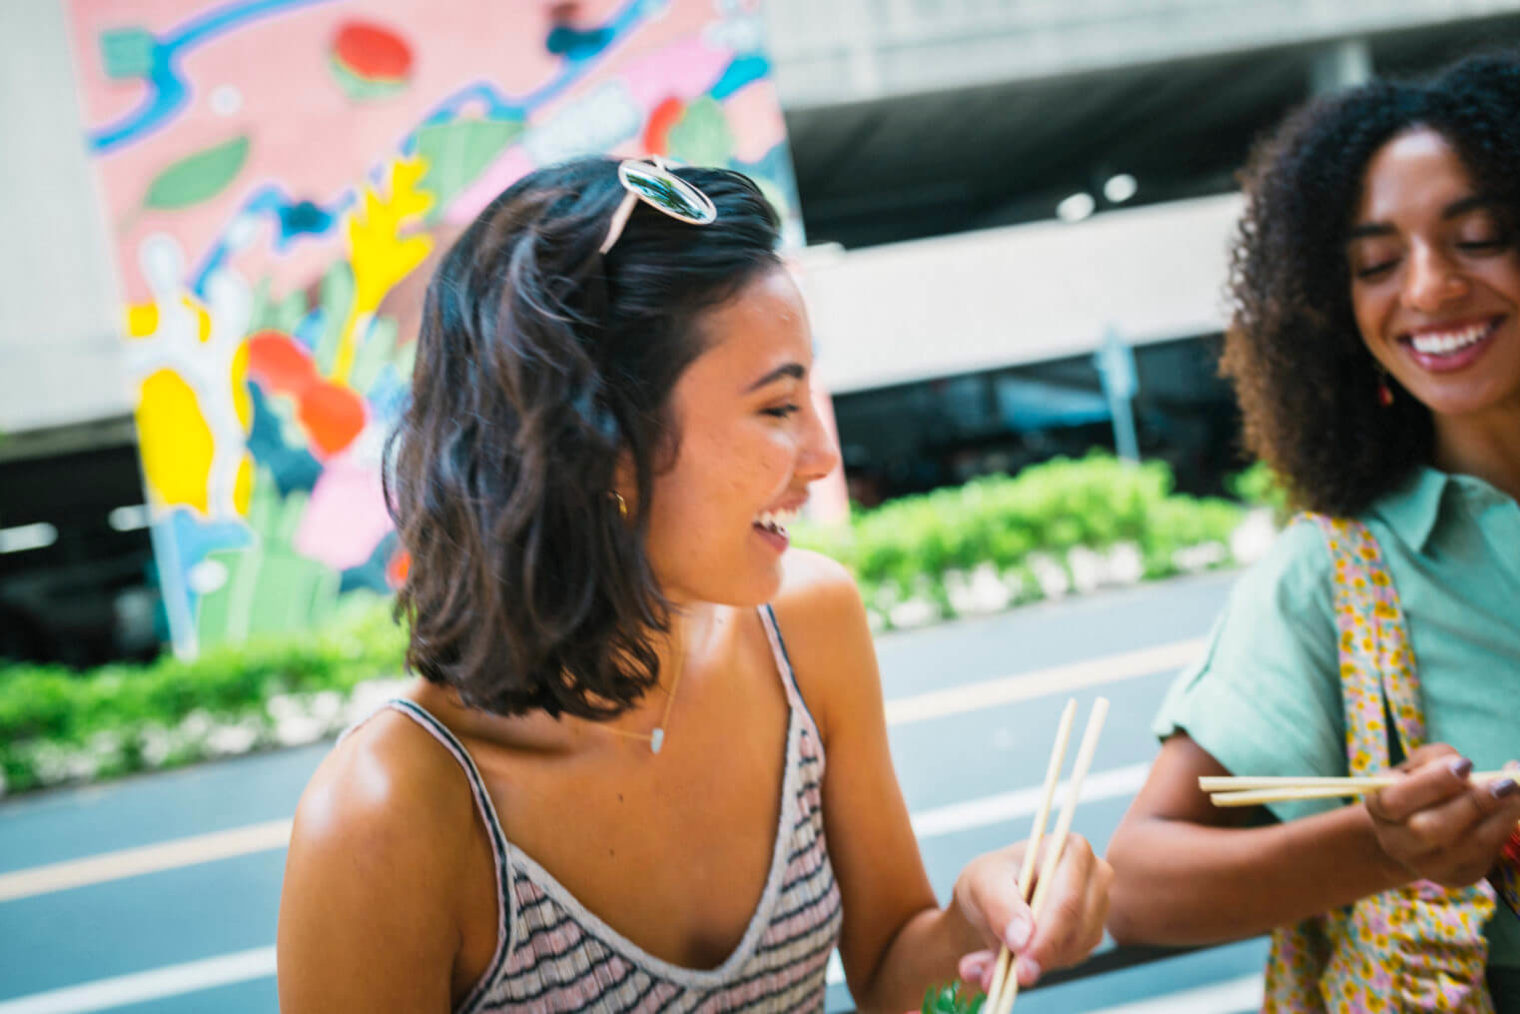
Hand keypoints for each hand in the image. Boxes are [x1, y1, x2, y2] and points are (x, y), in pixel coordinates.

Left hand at [950, 835, 1111, 990]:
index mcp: (1068, 849)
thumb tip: (1022, 939)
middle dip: (1043, 953)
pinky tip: (1019, 957)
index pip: (1067, 898)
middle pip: (1078, 925)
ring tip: (1001, 963)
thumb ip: (1000, 907)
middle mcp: (1093, 874)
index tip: (1022, 959)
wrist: (992, 896)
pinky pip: (1074, 957)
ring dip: (1040, 961)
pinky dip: (1044, 964)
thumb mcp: (982, 884)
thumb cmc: (990, 879)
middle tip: (1014, 976)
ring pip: (1077, 945)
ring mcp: (1097, 904)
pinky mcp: (1092, 931)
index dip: (1047, 933)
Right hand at [1365, 744, 1519, 888]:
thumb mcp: (1418, 765)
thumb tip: (1465, 768)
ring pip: (1468, 845)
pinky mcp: (1459, 877)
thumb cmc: (1419, 787)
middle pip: (1432, 829)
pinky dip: (1505, 828)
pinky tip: (1514, 808)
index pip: (1396, 801)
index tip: (1467, 764)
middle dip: (1474, 803)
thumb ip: (1437, 760)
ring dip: (1501, 817)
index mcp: (1380, 811)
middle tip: (1506, 782)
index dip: (1432, 783)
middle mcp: (1397, 843)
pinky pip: (1486, 855)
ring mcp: (1428, 866)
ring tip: (1517, 790)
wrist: (1416, 832)